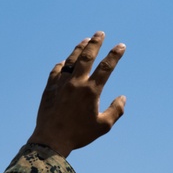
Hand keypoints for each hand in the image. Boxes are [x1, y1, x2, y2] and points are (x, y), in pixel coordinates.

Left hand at [27, 32, 125, 156]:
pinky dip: (62, 64)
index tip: (120, 46)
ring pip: (71, 60)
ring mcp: (61, 84)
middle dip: (95, 43)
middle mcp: (76, 83)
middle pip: (87, 57)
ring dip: (79, 49)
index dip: (115, 55)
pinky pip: (56, 71)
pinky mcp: (49, 88)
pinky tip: (65, 62)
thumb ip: (116, 110)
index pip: (106, 68)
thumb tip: (122, 97)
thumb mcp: (103, 126)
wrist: (51, 139)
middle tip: (99, 33)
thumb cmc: (79, 135)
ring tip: (85, 40)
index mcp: (91, 91)